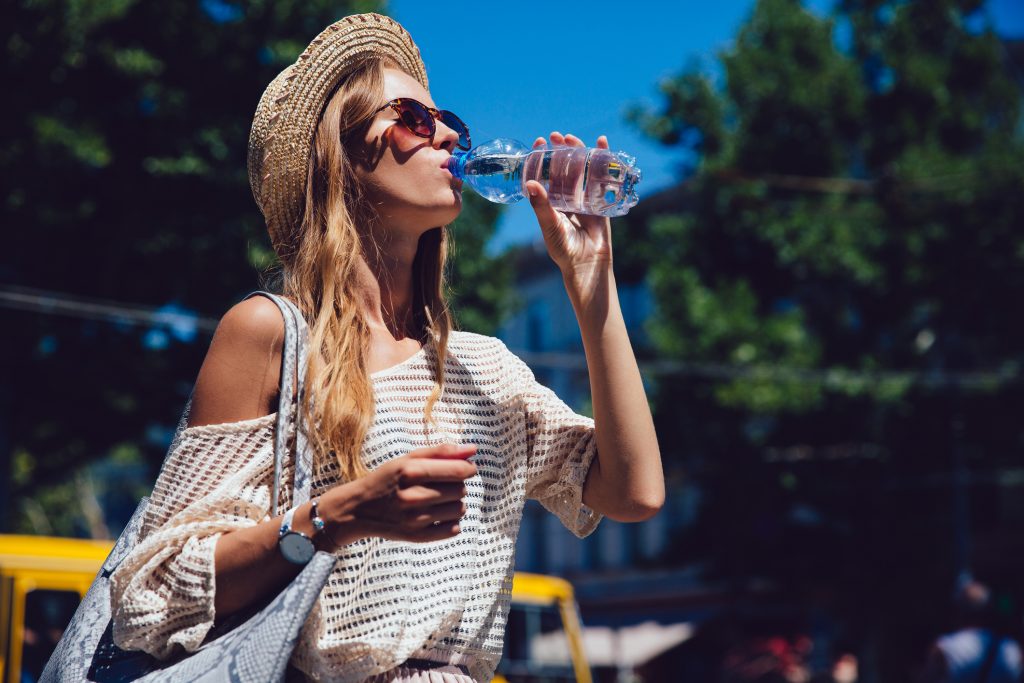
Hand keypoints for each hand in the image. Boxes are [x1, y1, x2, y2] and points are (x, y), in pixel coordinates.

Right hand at [317, 443, 476, 547]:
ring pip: (460, 509)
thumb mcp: (407, 459)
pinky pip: (453, 530)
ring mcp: (415, 519)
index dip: (467, 468)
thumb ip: (441, 452)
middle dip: (457, 485)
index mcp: (410, 472)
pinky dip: (451, 521)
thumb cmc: (386, 480)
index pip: (459, 471)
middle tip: (442, 484)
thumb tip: (473, 449)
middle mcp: (413, 496)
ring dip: (456, 503)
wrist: (357, 510)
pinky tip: (438, 514)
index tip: (464, 468)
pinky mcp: (417, 537)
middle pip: (461, 489)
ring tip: (439, 499)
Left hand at [526, 132, 613, 273]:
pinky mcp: (600, 200)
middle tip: (555, 135)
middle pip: (562, 168)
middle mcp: (566, 197)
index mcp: (550, 202)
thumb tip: (530, 182)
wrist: (588, 263)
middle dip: (559, 151)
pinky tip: (601, 143)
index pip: (544, 175)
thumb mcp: (550, 225)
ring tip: (572, 137)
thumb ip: (541, 205)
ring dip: (578, 152)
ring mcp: (584, 197)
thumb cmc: (564, 249)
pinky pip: (601, 176)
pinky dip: (603, 159)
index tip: (538, 143)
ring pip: (580, 169)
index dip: (541, 159)